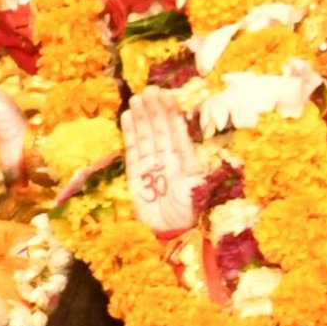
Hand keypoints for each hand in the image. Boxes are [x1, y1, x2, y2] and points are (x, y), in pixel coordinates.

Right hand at [121, 87, 201, 235]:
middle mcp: (169, 160)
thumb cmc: (186, 217)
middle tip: (150, 89)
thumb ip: (195, 175)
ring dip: (143, 117)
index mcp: (186, 161)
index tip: (167, 95)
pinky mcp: (135, 175)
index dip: (172, 113)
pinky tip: (128, 117)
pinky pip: (133, 150)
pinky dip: (130, 133)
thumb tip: (198, 157)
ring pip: (147, 136)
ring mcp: (151, 167)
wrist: (167, 235)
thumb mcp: (196, 194)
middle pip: (161, 130)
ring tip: (138, 98)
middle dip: (156, 110)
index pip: (177, 131)